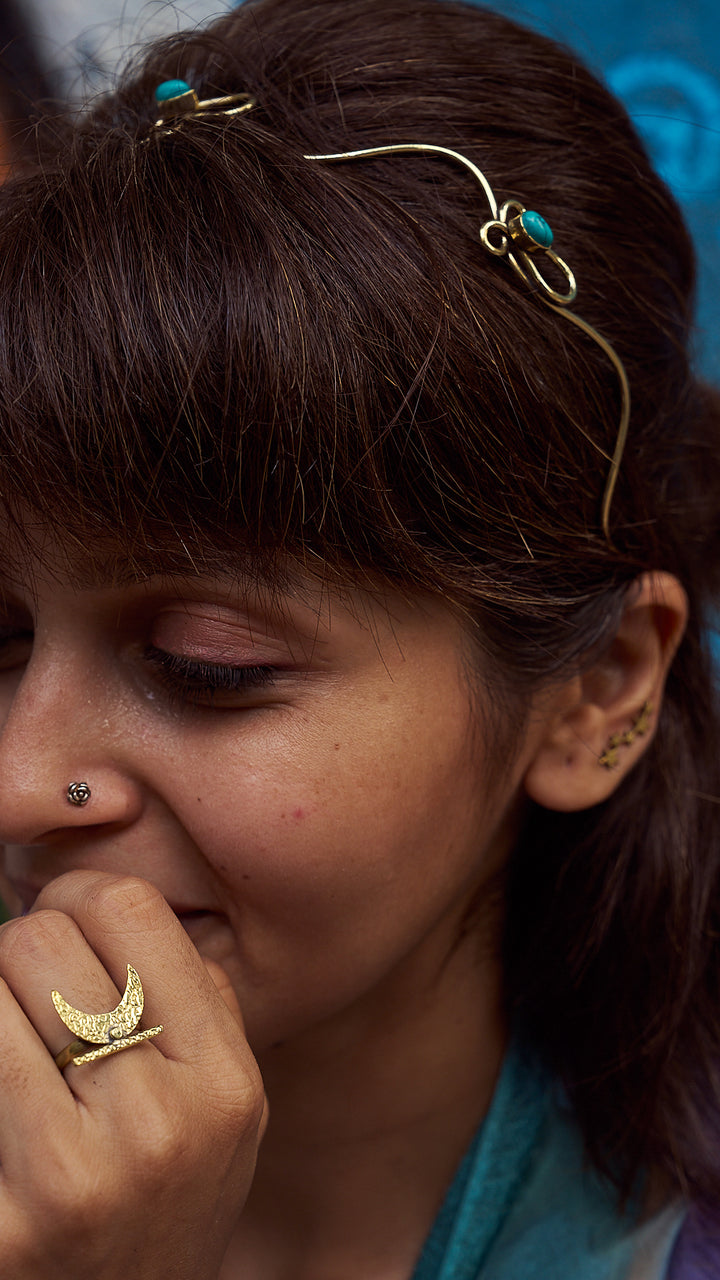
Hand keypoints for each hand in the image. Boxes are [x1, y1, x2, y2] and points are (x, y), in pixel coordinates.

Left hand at [0, 871, 265, 1279]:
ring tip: (13, 1043)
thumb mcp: (226, 1107)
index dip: (77, 897)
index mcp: (223, 1081)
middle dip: (18, 952)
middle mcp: (160, 1125)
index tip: (64, 924)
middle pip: (38, 942)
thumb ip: (200, 1002)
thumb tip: (109, 903)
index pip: (130, 909)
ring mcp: (76, 1178)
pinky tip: (1, 1089)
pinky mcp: (8, 1227)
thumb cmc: (168, 1201)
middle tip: (27, 992)